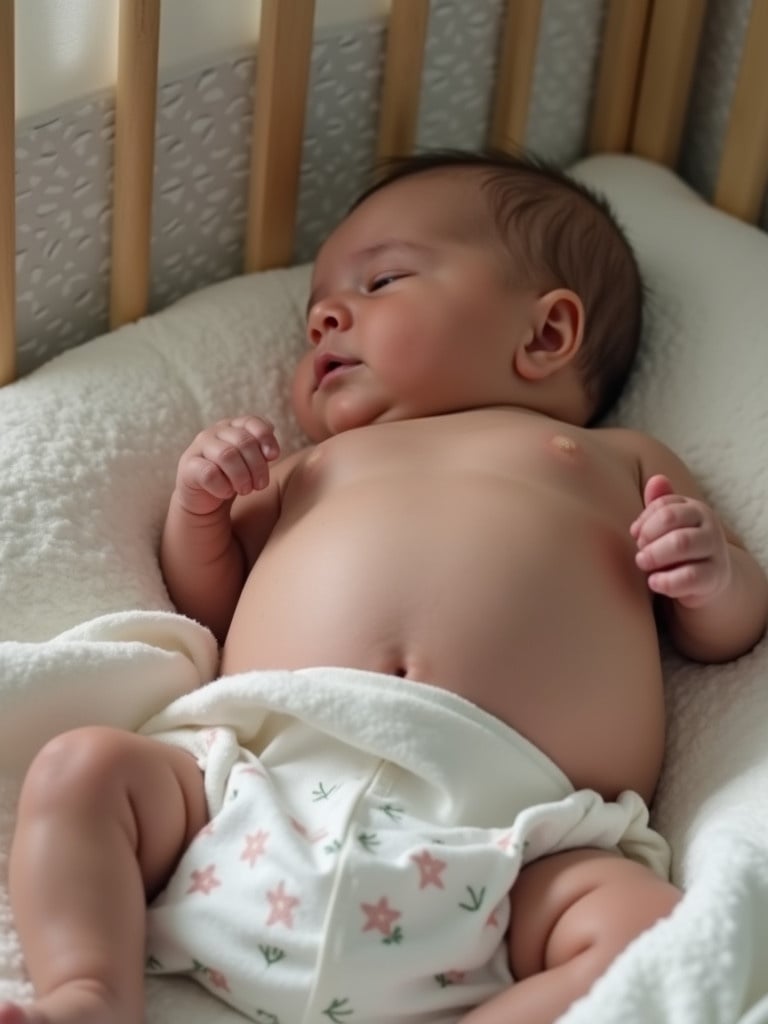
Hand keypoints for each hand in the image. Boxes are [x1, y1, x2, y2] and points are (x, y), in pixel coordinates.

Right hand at [174, 416, 279, 515]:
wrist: (204, 499)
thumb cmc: (232, 476)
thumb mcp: (251, 462)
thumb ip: (262, 451)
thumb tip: (271, 452)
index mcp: (231, 426)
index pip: (251, 422)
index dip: (266, 438)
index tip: (273, 457)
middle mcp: (213, 432)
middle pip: (244, 442)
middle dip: (257, 466)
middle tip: (260, 485)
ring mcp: (198, 447)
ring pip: (227, 455)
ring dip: (242, 477)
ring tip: (245, 490)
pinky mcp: (188, 466)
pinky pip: (210, 474)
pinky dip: (223, 487)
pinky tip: (226, 493)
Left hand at [630, 474, 730, 607]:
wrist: (711, 582)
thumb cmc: (681, 549)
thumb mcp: (670, 527)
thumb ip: (660, 505)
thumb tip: (656, 479)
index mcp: (695, 510)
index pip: (664, 505)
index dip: (644, 520)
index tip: (635, 534)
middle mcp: (708, 526)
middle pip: (671, 518)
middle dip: (648, 534)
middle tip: (639, 550)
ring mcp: (714, 551)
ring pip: (681, 543)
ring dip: (654, 554)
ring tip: (642, 563)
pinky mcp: (715, 577)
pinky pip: (689, 576)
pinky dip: (666, 581)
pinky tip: (654, 582)